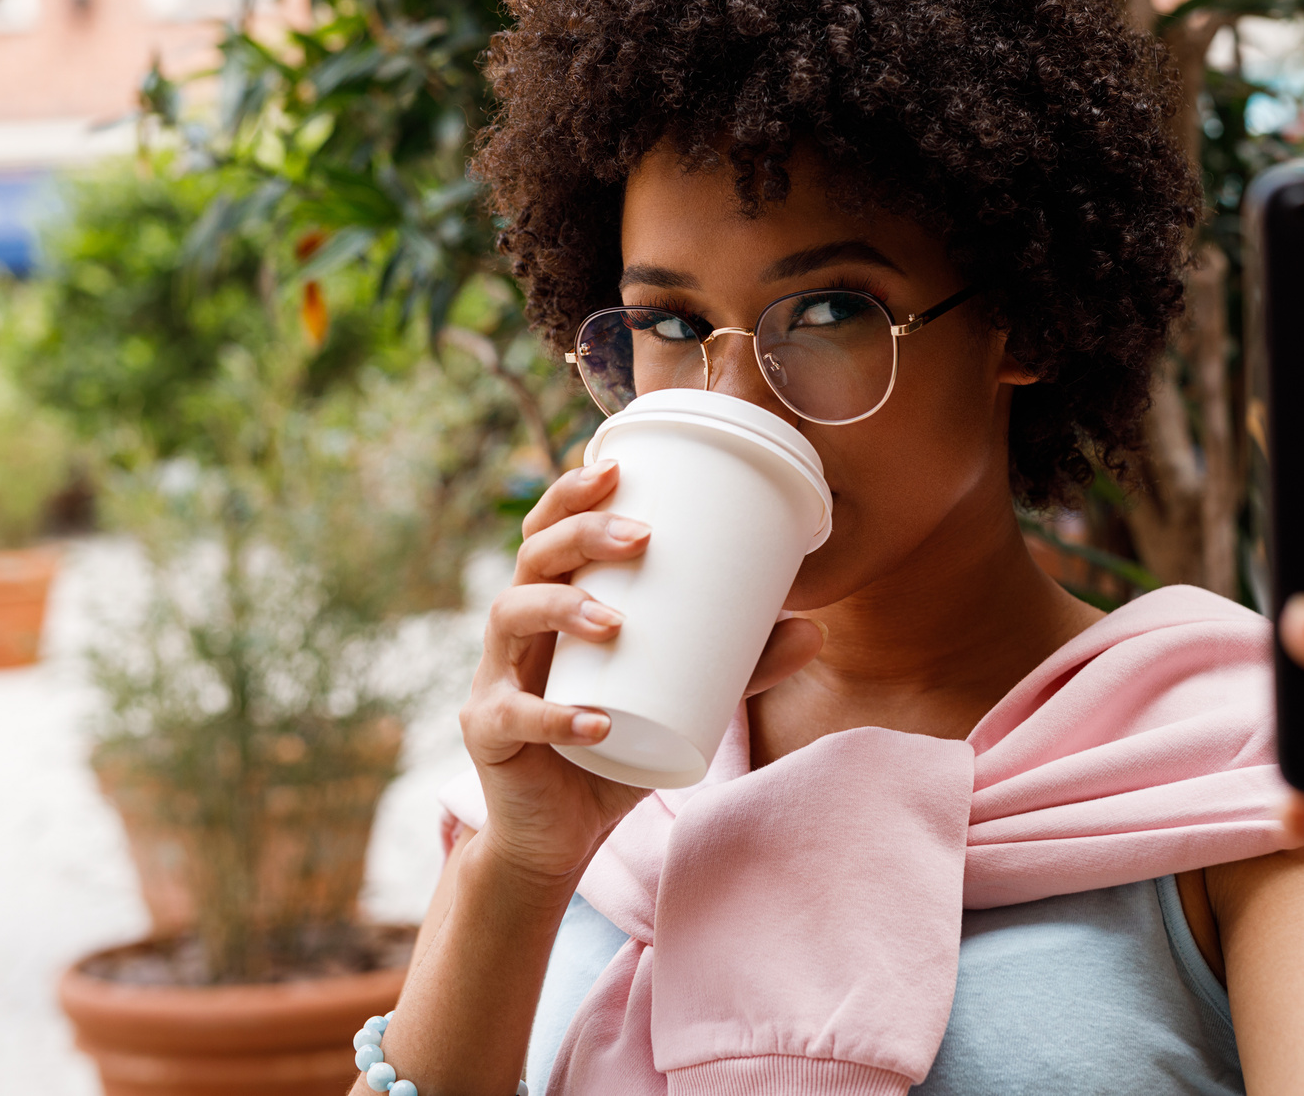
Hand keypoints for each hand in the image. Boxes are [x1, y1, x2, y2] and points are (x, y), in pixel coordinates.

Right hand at [460, 459, 826, 892]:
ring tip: (616, 623)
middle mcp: (518, 630)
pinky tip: (596, 721)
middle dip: (581, 535)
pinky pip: (513, 715)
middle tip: (640, 537)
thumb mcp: (685, 701)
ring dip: (563, 608)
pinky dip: (555, 716)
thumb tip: (815, 630)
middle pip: (532, 557)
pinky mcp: (489, 733)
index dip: (572, 493)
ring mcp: (497, 677)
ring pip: (511, 617)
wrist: (559, 834)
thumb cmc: (616, 749)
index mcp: (555, 604)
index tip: (618, 468)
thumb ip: (741, 668)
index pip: (550, 530)